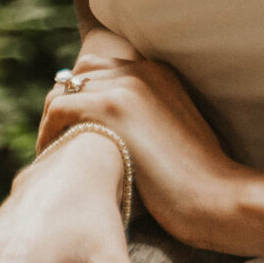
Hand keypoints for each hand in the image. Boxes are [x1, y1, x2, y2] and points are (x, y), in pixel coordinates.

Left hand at [39, 51, 243, 249]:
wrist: (215, 195)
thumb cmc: (197, 179)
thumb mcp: (173, 133)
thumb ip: (146, 119)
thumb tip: (113, 134)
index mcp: (160, 72)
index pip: (102, 67)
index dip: (82, 95)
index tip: (73, 128)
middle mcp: (143, 69)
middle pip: (81, 71)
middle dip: (65, 102)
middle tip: (58, 139)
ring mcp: (129, 85)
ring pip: (65, 88)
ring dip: (53, 118)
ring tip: (52, 150)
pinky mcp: (113, 108)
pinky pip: (60, 108)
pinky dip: (48, 130)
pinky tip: (51, 156)